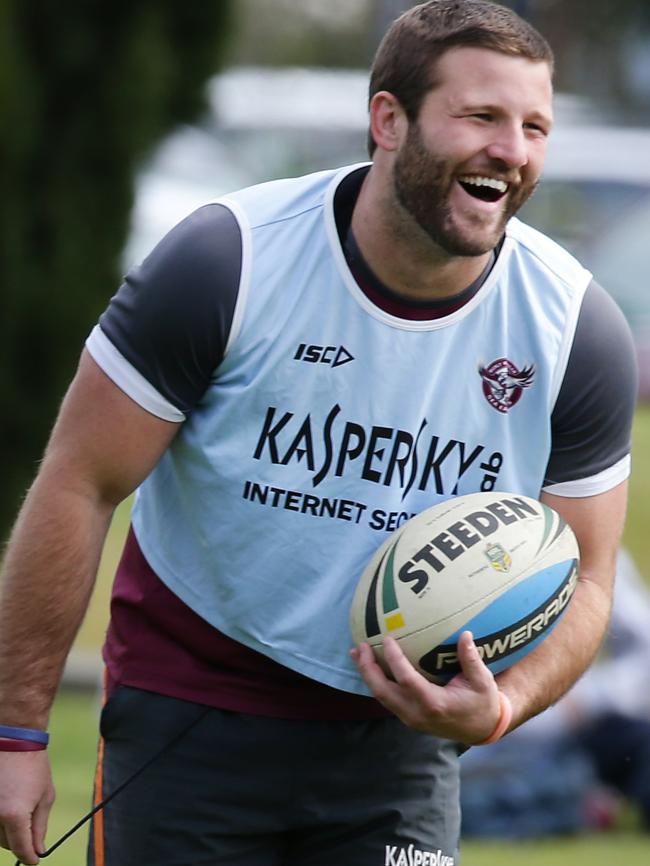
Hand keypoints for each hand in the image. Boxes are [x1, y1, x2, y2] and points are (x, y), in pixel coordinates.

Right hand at [0, 751, 54, 864]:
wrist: (14, 742)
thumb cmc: (34, 767)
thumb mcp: (45, 796)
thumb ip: (39, 827)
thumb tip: (38, 850)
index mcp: (14, 815)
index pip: (21, 849)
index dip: (29, 857)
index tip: (35, 860)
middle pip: (5, 844)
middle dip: (19, 841)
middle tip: (30, 828)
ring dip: (6, 831)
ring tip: (17, 808)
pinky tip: (8, 803)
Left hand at [352, 630, 501, 742]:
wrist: (481, 729)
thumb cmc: (482, 702)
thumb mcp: (483, 682)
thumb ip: (471, 659)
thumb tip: (465, 635)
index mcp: (434, 705)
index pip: (407, 680)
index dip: (394, 659)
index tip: (387, 638)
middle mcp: (417, 714)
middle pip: (383, 692)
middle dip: (368, 669)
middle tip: (360, 646)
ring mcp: (410, 718)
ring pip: (380, 696)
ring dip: (367, 674)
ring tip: (357, 652)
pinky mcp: (407, 717)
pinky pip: (386, 698)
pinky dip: (375, 680)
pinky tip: (370, 664)